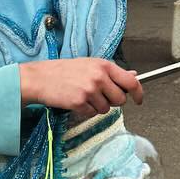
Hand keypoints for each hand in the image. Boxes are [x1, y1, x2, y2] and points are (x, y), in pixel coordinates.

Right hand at [20, 57, 144, 119]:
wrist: (40, 78)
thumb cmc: (64, 70)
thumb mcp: (90, 64)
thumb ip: (112, 72)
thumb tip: (134, 75)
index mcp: (104, 65)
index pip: (131, 81)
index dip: (138, 93)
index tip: (139, 99)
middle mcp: (99, 77)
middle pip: (120, 99)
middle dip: (112, 101)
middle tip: (99, 95)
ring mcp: (90, 90)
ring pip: (106, 109)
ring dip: (97, 107)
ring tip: (84, 96)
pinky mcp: (80, 102)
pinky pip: (92, 114)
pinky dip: (86, 111)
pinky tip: (76, 101)